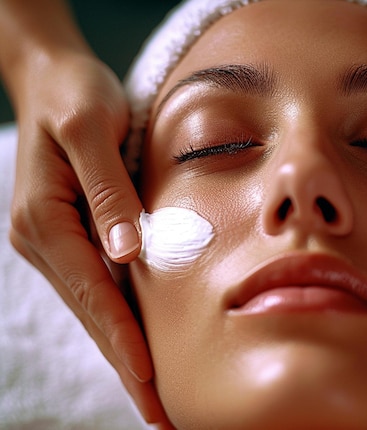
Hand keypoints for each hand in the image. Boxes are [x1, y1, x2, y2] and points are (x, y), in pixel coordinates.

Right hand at [8, 51, 171, 426]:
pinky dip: (121, 322)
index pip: (94, 293)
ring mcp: (57, 242)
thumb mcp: (92, 128)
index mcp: (46, 220)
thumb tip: (127, 251)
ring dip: (125, 351)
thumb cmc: (75, 95)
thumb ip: (109, 190)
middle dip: (128, 365)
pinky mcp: (74, 236)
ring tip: (156, 395)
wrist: (53, 79)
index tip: (151, 380)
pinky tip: (141, 345)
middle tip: (161, 413)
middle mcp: (46, 239)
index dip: (124, 339)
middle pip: (94, 314)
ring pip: (96, 308)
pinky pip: (98, 289)